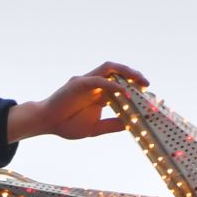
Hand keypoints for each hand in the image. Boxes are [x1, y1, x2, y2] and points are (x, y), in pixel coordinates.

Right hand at [6, 61, 149, 142]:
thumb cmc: (67, 124)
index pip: (121, 86)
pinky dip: (111, 84)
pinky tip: (122, 91)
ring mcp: (87, 81)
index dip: (136, 89)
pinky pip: (98, 80)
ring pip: (110, 68)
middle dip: (134, 76)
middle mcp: (95, 84)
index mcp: (99, 94)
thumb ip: (113, 124)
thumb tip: (131, 125)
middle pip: (118, 72)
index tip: (150, 97)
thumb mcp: (95, 128)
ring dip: (126, 73)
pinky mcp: (78, 83)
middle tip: (147, 85)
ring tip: (139, 81)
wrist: (46, 123)